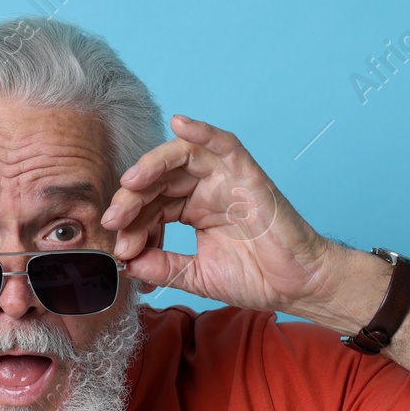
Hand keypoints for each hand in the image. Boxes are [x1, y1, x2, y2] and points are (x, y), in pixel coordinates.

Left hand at [102, 114, 332, 313]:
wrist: (295, 286)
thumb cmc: (255, 277)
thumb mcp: (196, 275)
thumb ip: (162, 266)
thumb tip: (125, 264)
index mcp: (193, 209)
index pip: (152, 205)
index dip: (132, 223)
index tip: (119, 248)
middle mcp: (206, 189)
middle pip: (159, 180)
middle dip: (131, 198)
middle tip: (113, 220)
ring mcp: (226, 179)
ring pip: (181, 157)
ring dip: (152, 165)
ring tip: (130, 182)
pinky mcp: (248, 175)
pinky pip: (224, 144)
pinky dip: (203, 131)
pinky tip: (180, 124)